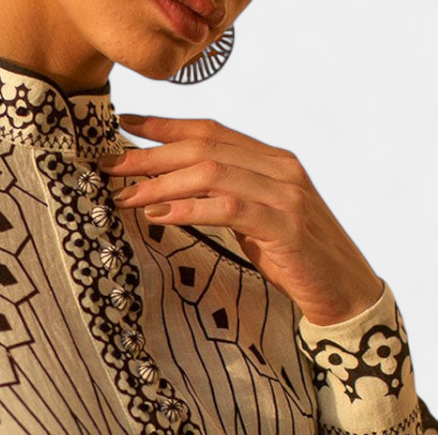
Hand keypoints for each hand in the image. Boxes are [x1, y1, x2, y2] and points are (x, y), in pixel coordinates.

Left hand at [101, 115, 383, 326]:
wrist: (344, 291)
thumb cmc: (295, 261)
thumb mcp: (255, 223)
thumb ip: (225, 201)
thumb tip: (170, 196)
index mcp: (271, 160)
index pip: (211, 130)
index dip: (165, 125)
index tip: (125, 124)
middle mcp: (279, 167)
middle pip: (204, 148)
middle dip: (151, 155)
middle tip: (110, 165)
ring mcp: (284, 194)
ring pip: (212, 173)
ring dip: (162, 183)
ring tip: (126, 195)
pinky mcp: (284, 225)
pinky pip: (228, 208)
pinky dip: (190, 208)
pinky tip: (161, 214)